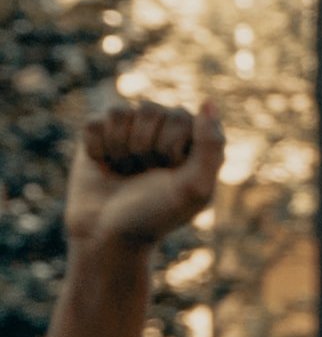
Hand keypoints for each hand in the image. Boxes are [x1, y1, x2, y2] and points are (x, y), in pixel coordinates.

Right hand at [67, 101, 222, 249]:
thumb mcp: (195, 188)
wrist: (107, 234)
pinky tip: (104, 165)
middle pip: (150, 109)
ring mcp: (129, 129)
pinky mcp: (98, 134)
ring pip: (120, 112)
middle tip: (146, 173)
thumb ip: (211, 146)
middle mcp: (162, 128)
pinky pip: (95, 122)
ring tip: (127, 170)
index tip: (171, 171)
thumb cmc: (156, 214)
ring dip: (121, 148)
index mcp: (192, 138)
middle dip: (146, 148)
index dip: (171, 147)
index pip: (182, 116)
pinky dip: (98, 148)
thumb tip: (208, 102)